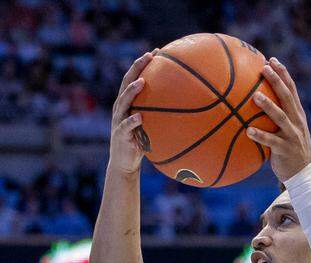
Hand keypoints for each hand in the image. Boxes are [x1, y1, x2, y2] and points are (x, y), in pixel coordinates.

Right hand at [108, 50, 155, 175]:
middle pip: (126, 83)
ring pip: (123, 102)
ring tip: (141, 82)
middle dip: (136, 68)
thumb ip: (163, 115)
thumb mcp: (153, 126)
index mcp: (129, 103)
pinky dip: (132, 121)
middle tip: (148, 56)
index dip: (143, 64)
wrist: (125, 162)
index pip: (134, 78)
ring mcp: (119, 120)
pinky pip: (126, 127)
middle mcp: (121, 108)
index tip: (156, 51)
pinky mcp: (120, 135)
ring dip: (132, 91)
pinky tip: (139, 117)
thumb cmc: (143, 142)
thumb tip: (191, 108)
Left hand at [247, 58, 310, 182]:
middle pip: (287, 97)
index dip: (283, 74)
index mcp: (297, 115)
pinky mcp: (286, 150)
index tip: (271, 59)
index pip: (291, 89)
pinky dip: (260, 136)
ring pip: (281, 117)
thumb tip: (252, 103)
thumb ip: (275, 116)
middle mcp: (297, 122)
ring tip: (255, 96)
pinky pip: (272, 142)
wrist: (304, 173)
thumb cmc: (290, 150)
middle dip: (277, 81)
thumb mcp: (287, 130)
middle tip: (264, 68)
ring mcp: (292, 135)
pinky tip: (248, 131)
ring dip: (268, 106)